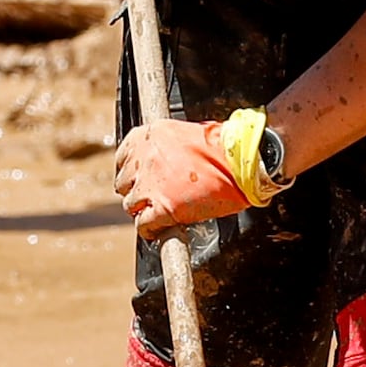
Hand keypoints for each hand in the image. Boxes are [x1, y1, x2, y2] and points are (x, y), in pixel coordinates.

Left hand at [113, 116, 249, 240]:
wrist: (242, 160)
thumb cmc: (223, 147)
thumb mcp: (184, 135)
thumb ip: (165, 148)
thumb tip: (159, 164)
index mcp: (148, 136)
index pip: (123, 157)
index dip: (132, 171)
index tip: (138, 178)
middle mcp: (144, 157)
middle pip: (123, 182)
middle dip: (137, 190)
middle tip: (151, 196)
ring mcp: (151, 183)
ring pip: (131, 205)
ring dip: (143, 210)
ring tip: (156, 213)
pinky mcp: (163, 207)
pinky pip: (143, 224)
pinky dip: (149, 230)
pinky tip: (156, 231)